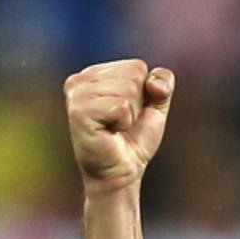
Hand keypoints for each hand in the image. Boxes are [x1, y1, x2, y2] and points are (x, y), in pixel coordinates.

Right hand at [64, 59, 174, 194]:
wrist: (123, 171)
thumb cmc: (134, 139)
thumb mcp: (155, 107)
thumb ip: (163, 85)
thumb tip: (154, 83)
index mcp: (93, 74)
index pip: (137, 67)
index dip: (144, 93)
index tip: (129, 112)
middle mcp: (80, 80)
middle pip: (134, 75)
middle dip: (138, 104)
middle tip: (122, 123)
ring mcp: (76, 95)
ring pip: (128, 89)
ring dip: (131, 114)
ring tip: (115, 128)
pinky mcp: (79, 111)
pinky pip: (121, 106)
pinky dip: (124, 122)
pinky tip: (110, 132)